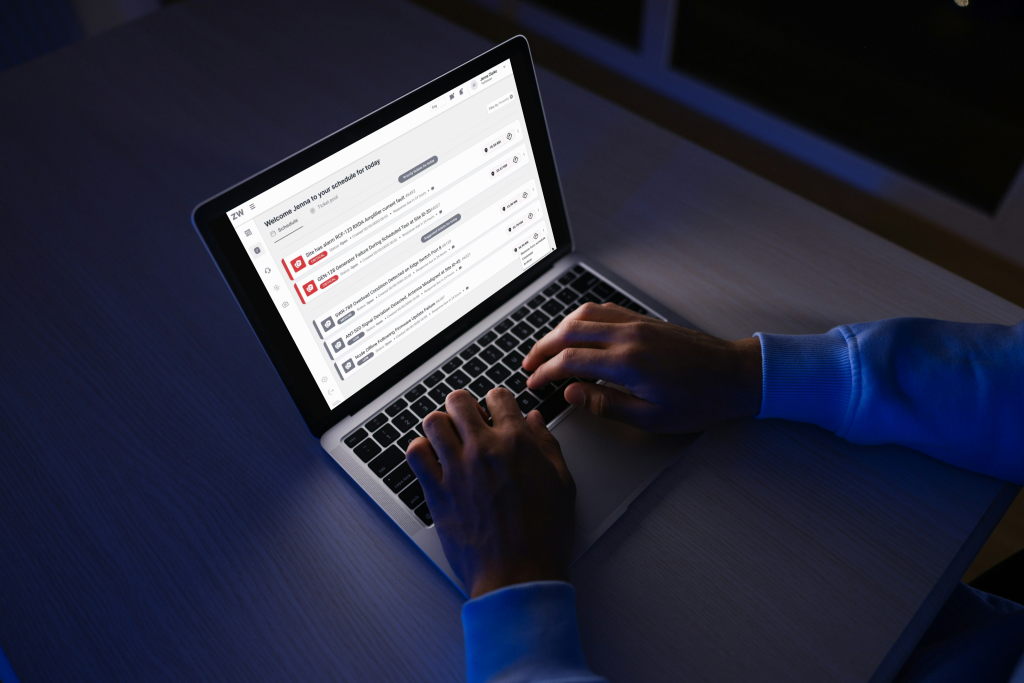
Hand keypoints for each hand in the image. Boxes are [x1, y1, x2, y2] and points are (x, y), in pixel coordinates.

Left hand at [405, 388, 576, 597]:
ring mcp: (456, 469)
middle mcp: (483, 449)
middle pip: (459, 401)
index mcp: (517, 443)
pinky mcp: (436, 491)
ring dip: (441, 424)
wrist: (518, 574)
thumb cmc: (544, 536)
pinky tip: (432, 458)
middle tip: (468, 418)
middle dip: (464, 406)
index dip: (497, 401)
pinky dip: (421, 450)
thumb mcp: (562, 484)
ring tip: (449, 436)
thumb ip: (547, 446)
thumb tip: (535, 422)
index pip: (498, 397)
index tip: (495, 409)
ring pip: (433, 421)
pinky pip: (415, 454)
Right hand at [523, 303, 761, 432]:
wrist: (734, 376)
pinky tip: (577, 330)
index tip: (534, 383)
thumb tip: (572, 393)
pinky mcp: (645, 320)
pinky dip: (582, 318)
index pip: (569, 360)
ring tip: (547, 347)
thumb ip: (605, 404)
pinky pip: (604, 310)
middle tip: (529, 364)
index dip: (545, 372)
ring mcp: (637, 324)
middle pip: (569, 331)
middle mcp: (628, 336)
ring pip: (584, 315)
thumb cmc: (700, 401)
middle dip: (543, 347)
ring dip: (559, 329)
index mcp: (627, 362)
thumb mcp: (651, 418)